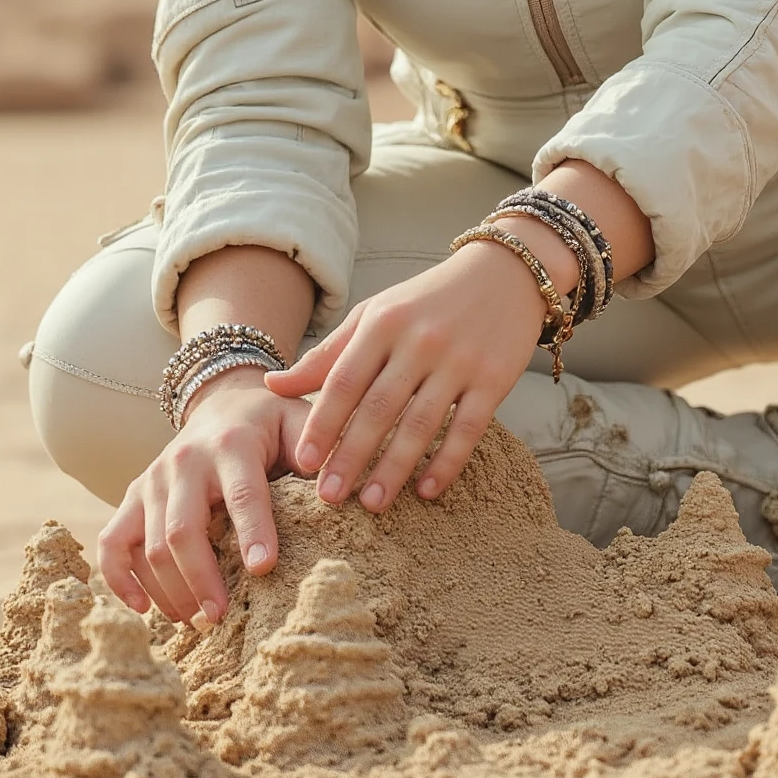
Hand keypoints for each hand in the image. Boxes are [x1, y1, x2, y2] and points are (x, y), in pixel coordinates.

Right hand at [97, 372, 306, 625]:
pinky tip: (143, 609)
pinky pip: (112, 542)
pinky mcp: (134, 496)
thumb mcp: (299, 422)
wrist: (222, 401)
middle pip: (181, 529)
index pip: (241, 493)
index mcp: (233, 444)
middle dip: (200, 577)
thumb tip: (336, 491)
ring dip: (170, 590)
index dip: (252, 531)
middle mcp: (184, 461)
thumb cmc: (272, 424)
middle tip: (221, 618)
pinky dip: (120, 579)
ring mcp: (153, 480)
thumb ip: (320, 450)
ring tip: (199, 623)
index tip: (264, 569)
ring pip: (148, 545)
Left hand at [265, 242, 546, 512]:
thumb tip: (273, 384)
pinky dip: (447, 462)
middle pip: (378, 408)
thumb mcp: (374, 315)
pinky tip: (427, 490)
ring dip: (394, 468)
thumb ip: (327, 354)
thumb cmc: (426, 300)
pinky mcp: (495, 378)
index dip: (322, 424)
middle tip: (329, 497)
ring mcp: (459, 360)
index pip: (344, 381)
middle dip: (351, 456)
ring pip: (421, 423)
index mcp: (382, 323)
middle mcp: (419, 341)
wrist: (504, 273)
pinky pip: (468, 428)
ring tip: (372, 503)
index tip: (302, 463)